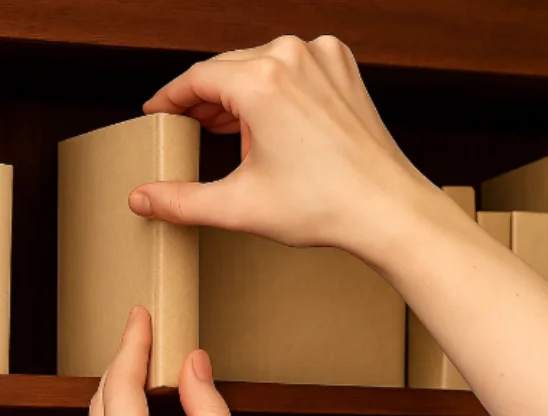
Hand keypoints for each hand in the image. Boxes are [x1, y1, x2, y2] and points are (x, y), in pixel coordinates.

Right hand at [128, 35, 436, 257]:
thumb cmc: (327, 207)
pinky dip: (278, 91)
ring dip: (243, 97)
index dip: (171, 99)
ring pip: (262, 68)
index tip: (159, 112)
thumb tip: (142, 198)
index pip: (197, 79)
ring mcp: (324, 59)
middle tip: (192, 128)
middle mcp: (293, 56)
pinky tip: (275, 125)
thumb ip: (184, 201)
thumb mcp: (241, 207)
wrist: (388, 211)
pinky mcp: (344, 70)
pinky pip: (295, 70)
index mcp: (262, 80)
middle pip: (229, 70)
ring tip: (232, 134)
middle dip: (208, 102)